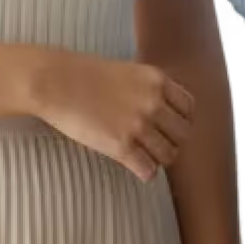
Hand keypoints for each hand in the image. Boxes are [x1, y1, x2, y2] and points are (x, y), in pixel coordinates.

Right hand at [29, 50, 194, 183]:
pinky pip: (148, 170)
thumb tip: (162, 109)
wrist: (55, 82)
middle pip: (183, 133)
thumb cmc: (85, 74)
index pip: (189, 108)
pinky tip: (135, 166)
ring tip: (145, 156)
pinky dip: (145, 172)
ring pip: (169, 155)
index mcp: (158, 81)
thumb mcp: (129, 71)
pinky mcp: (121, 146)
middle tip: (157, 144)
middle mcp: (154, 103)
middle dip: (172, 140)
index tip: (169, 125)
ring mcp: (139, 125)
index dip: (180, 119)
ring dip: (159, 158)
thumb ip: (149, 89)